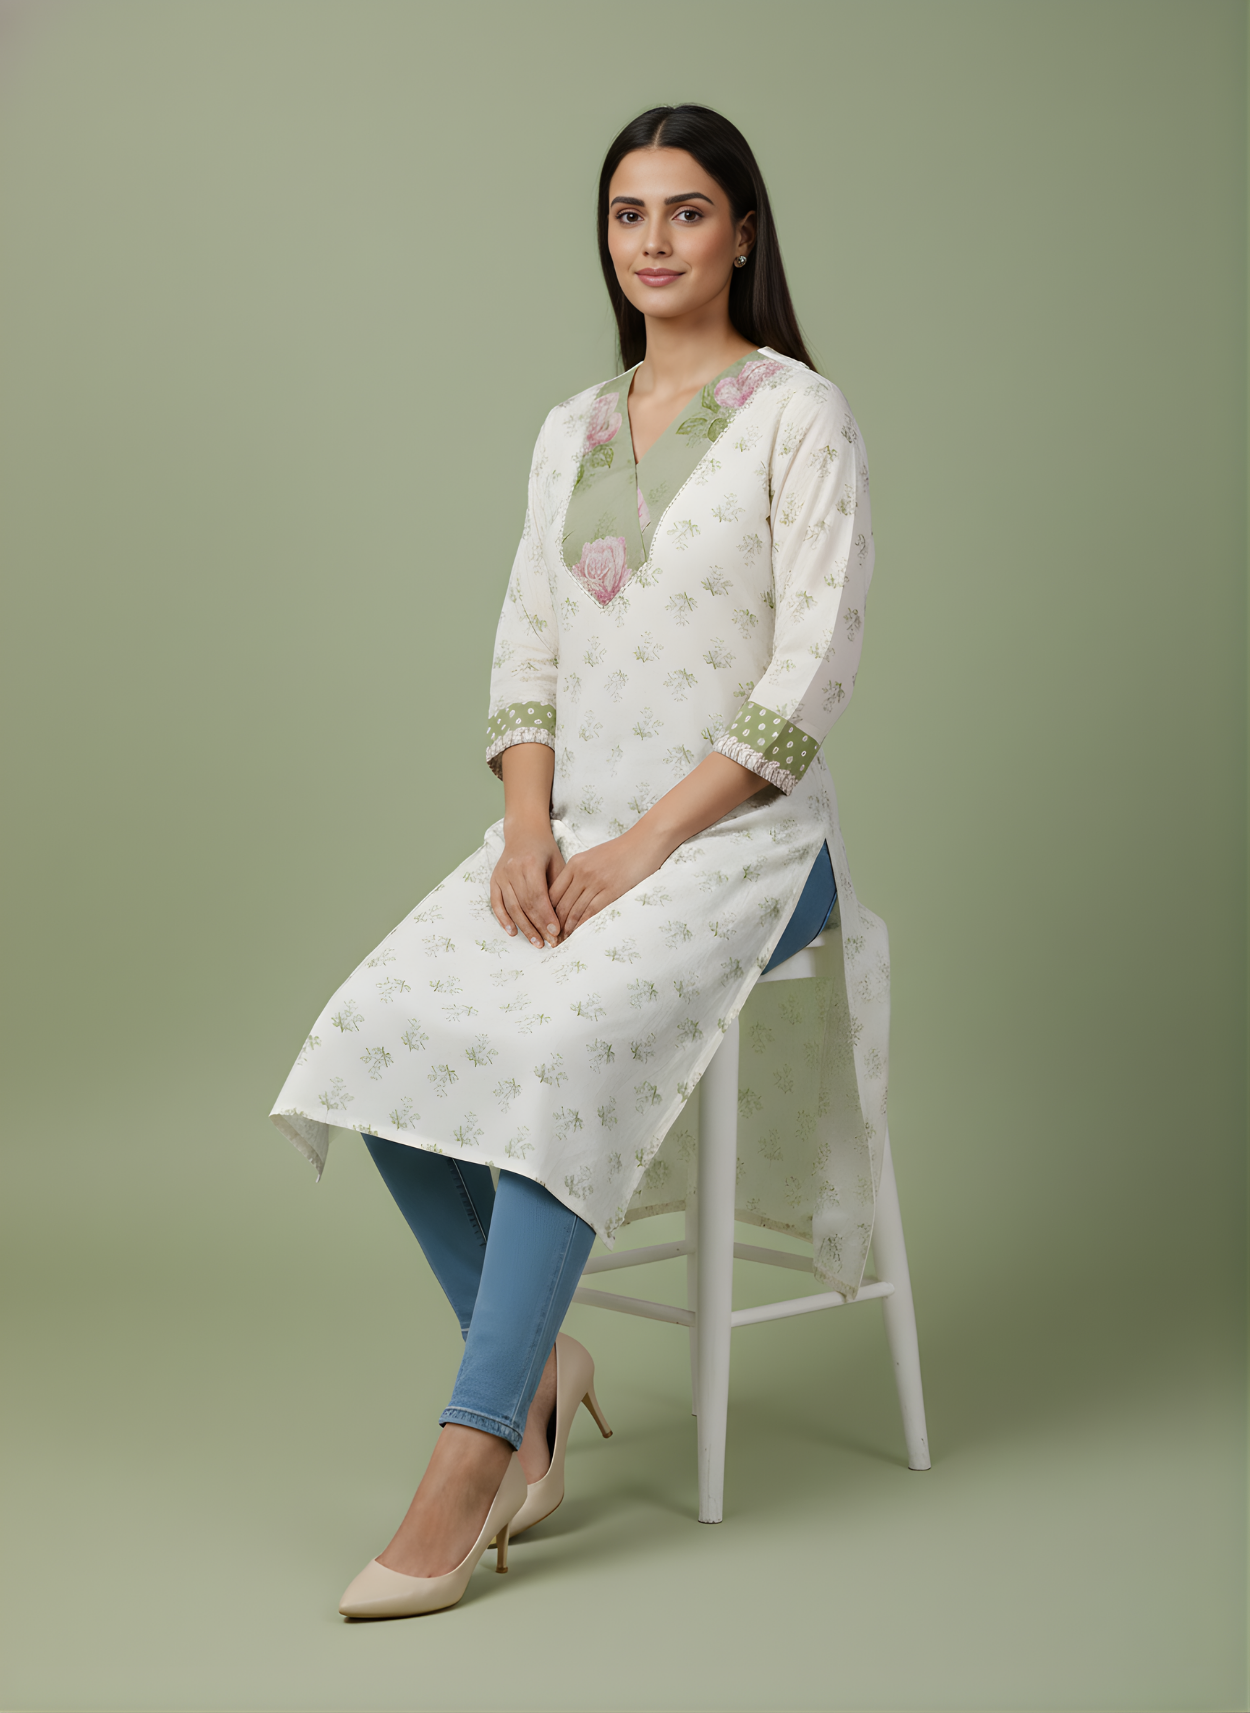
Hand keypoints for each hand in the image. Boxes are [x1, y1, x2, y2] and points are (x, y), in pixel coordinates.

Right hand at [491, 825, 565, 947]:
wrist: (524, 833)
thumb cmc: (545, 849)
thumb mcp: (557, 863)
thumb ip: (558, 888)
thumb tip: (564, 917)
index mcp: (530, 863)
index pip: (538, 896)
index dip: (546, 916)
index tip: (556, 932)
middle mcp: (512, 870)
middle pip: (525, 905)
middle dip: (538, 926)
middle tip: (549, 943)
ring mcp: (501, 876)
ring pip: (512, 907)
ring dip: (524, 928)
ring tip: (536, 943)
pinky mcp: (494, 880)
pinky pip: (497, 904)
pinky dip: (503, 919)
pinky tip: (513, 932)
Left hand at [549, 825, 670, 936]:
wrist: (646, 841)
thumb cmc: (622, 850)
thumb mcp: (594, 857)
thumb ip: (580, 873)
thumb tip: (570, 894)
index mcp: (575, 863)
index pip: (552, 892)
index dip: (546, 912)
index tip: (545, 925)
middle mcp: (581, 872)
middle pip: (560, 904)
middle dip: (553, 925)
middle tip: (550, 940)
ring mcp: (595, 882)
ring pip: (573, 911)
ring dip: (566, 930)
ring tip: (561, 943)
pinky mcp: (611, 890)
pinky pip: (591, 912)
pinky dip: (581, 927)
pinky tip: (577, 936)